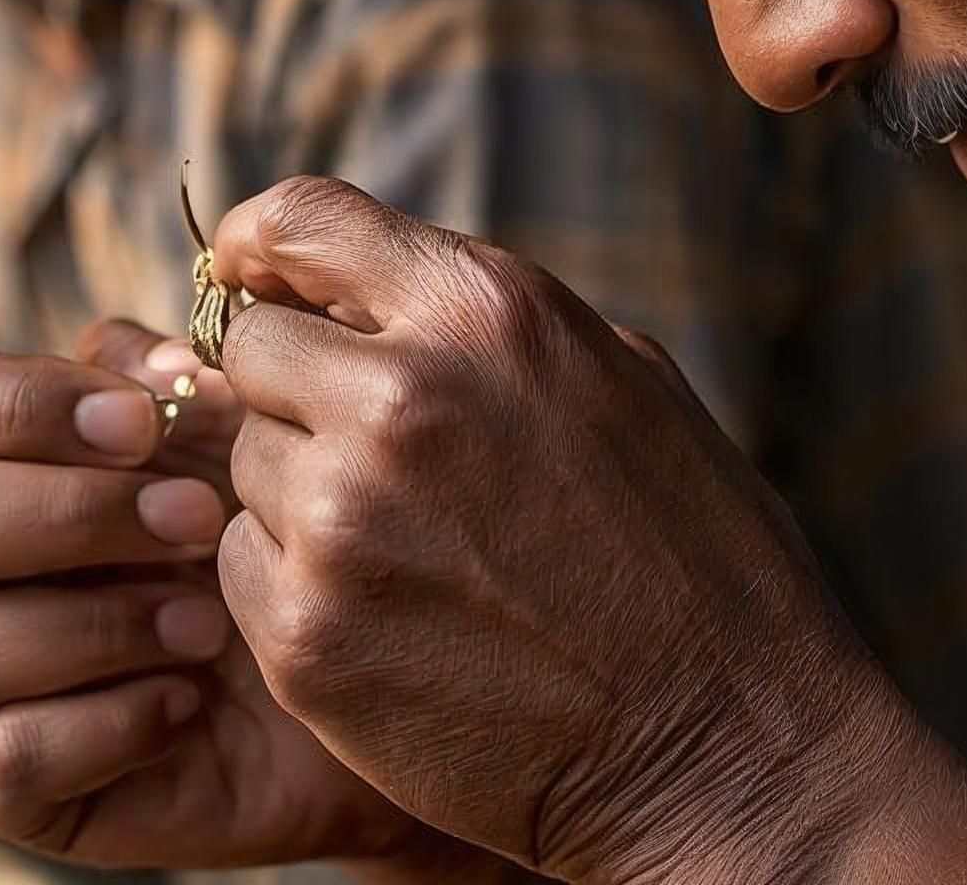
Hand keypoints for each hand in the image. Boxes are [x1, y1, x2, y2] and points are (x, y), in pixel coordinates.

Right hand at [0, 320, 492, 877]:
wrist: (318, 688)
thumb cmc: (245, 542)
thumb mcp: (219, 438)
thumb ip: (166, 381)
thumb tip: (159, 366)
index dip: (19, 404)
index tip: (141, 421)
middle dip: (73, 514)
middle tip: (199, 516)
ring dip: (103, 621)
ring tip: (208, 622)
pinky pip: (17, 752)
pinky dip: (118, 718)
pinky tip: (188, 700)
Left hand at [203, 178, 964, 883]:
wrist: (725, 749)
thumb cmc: (692, 558)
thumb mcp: (618, 380)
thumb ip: (477, 322)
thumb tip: (347, 285)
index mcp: (486, 313)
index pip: (301, 218)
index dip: (258, 243)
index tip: (250, 273)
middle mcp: (400, 401)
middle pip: (251, 349)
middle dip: (293, 390)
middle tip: (369, 454)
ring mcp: (341, 523)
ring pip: (248, 464)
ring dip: (301, 495)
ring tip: (417, 552)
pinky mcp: (306, 635)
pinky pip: (241, 567)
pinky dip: (296, 587)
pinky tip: (394, 618)